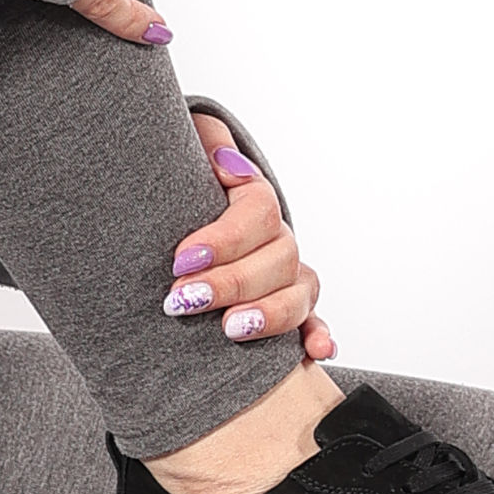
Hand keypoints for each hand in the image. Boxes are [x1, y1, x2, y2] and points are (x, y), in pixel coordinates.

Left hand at [165, 111, 337, 361]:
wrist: (176, 229)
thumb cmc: (177, 196)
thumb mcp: (185, 158)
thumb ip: (205, 141)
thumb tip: (222, 160)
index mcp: (254, 202)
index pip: (258, 211)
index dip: (224, 237)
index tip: (182, 257)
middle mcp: (278, 240)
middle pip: (279, 258)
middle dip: (231, 282)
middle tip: (184, 299)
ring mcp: (288, 279)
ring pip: (298, 294)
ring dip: (270, 313)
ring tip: (230, 329)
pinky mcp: (288, 313)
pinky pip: (312, 323)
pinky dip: (317, 336)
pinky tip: (316, 351)